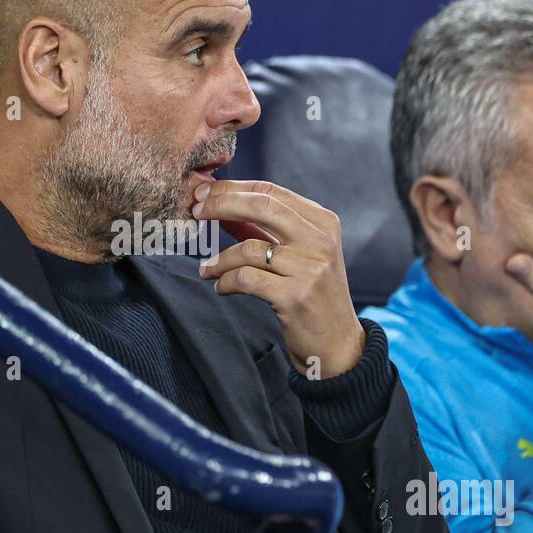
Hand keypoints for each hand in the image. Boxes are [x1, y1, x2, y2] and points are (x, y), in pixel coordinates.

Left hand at [193, 179, 365, 378]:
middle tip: (196, 211)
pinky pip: (246, 278)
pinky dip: (227, 281)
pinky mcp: (295, 296)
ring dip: (219, 260)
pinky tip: (221, 286)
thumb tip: (221, 207)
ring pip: (248, 248)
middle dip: (221, 204)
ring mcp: (310, 267)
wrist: (337, 344)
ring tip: (207, 269)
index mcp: (323, 222)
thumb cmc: (312, 295)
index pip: (271, 191)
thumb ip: (262, 229)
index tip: (204, 192)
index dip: (232, 188)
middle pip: (261, 206)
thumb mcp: (296, 254)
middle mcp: (320, 240)